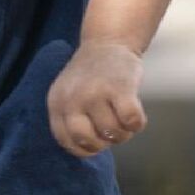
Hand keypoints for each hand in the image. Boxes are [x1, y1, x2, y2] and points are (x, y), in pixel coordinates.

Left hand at [47, 41, 147, 157]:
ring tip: (121, 115)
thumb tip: (85, 151)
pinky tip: (134, 110)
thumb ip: (72, 120)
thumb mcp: (68, 95)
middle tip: (110, 129)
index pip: (65, 141)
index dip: (84, 148)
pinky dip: (137, 123)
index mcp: (56, 102)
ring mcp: (95, 93)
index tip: (95, 139)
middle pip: (88, 141)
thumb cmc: (90, 77)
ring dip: (124, 131)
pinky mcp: (119, 88)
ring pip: (114, 134)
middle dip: (104, 143)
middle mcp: (72, 98)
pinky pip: (132, 122)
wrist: (107, 42)